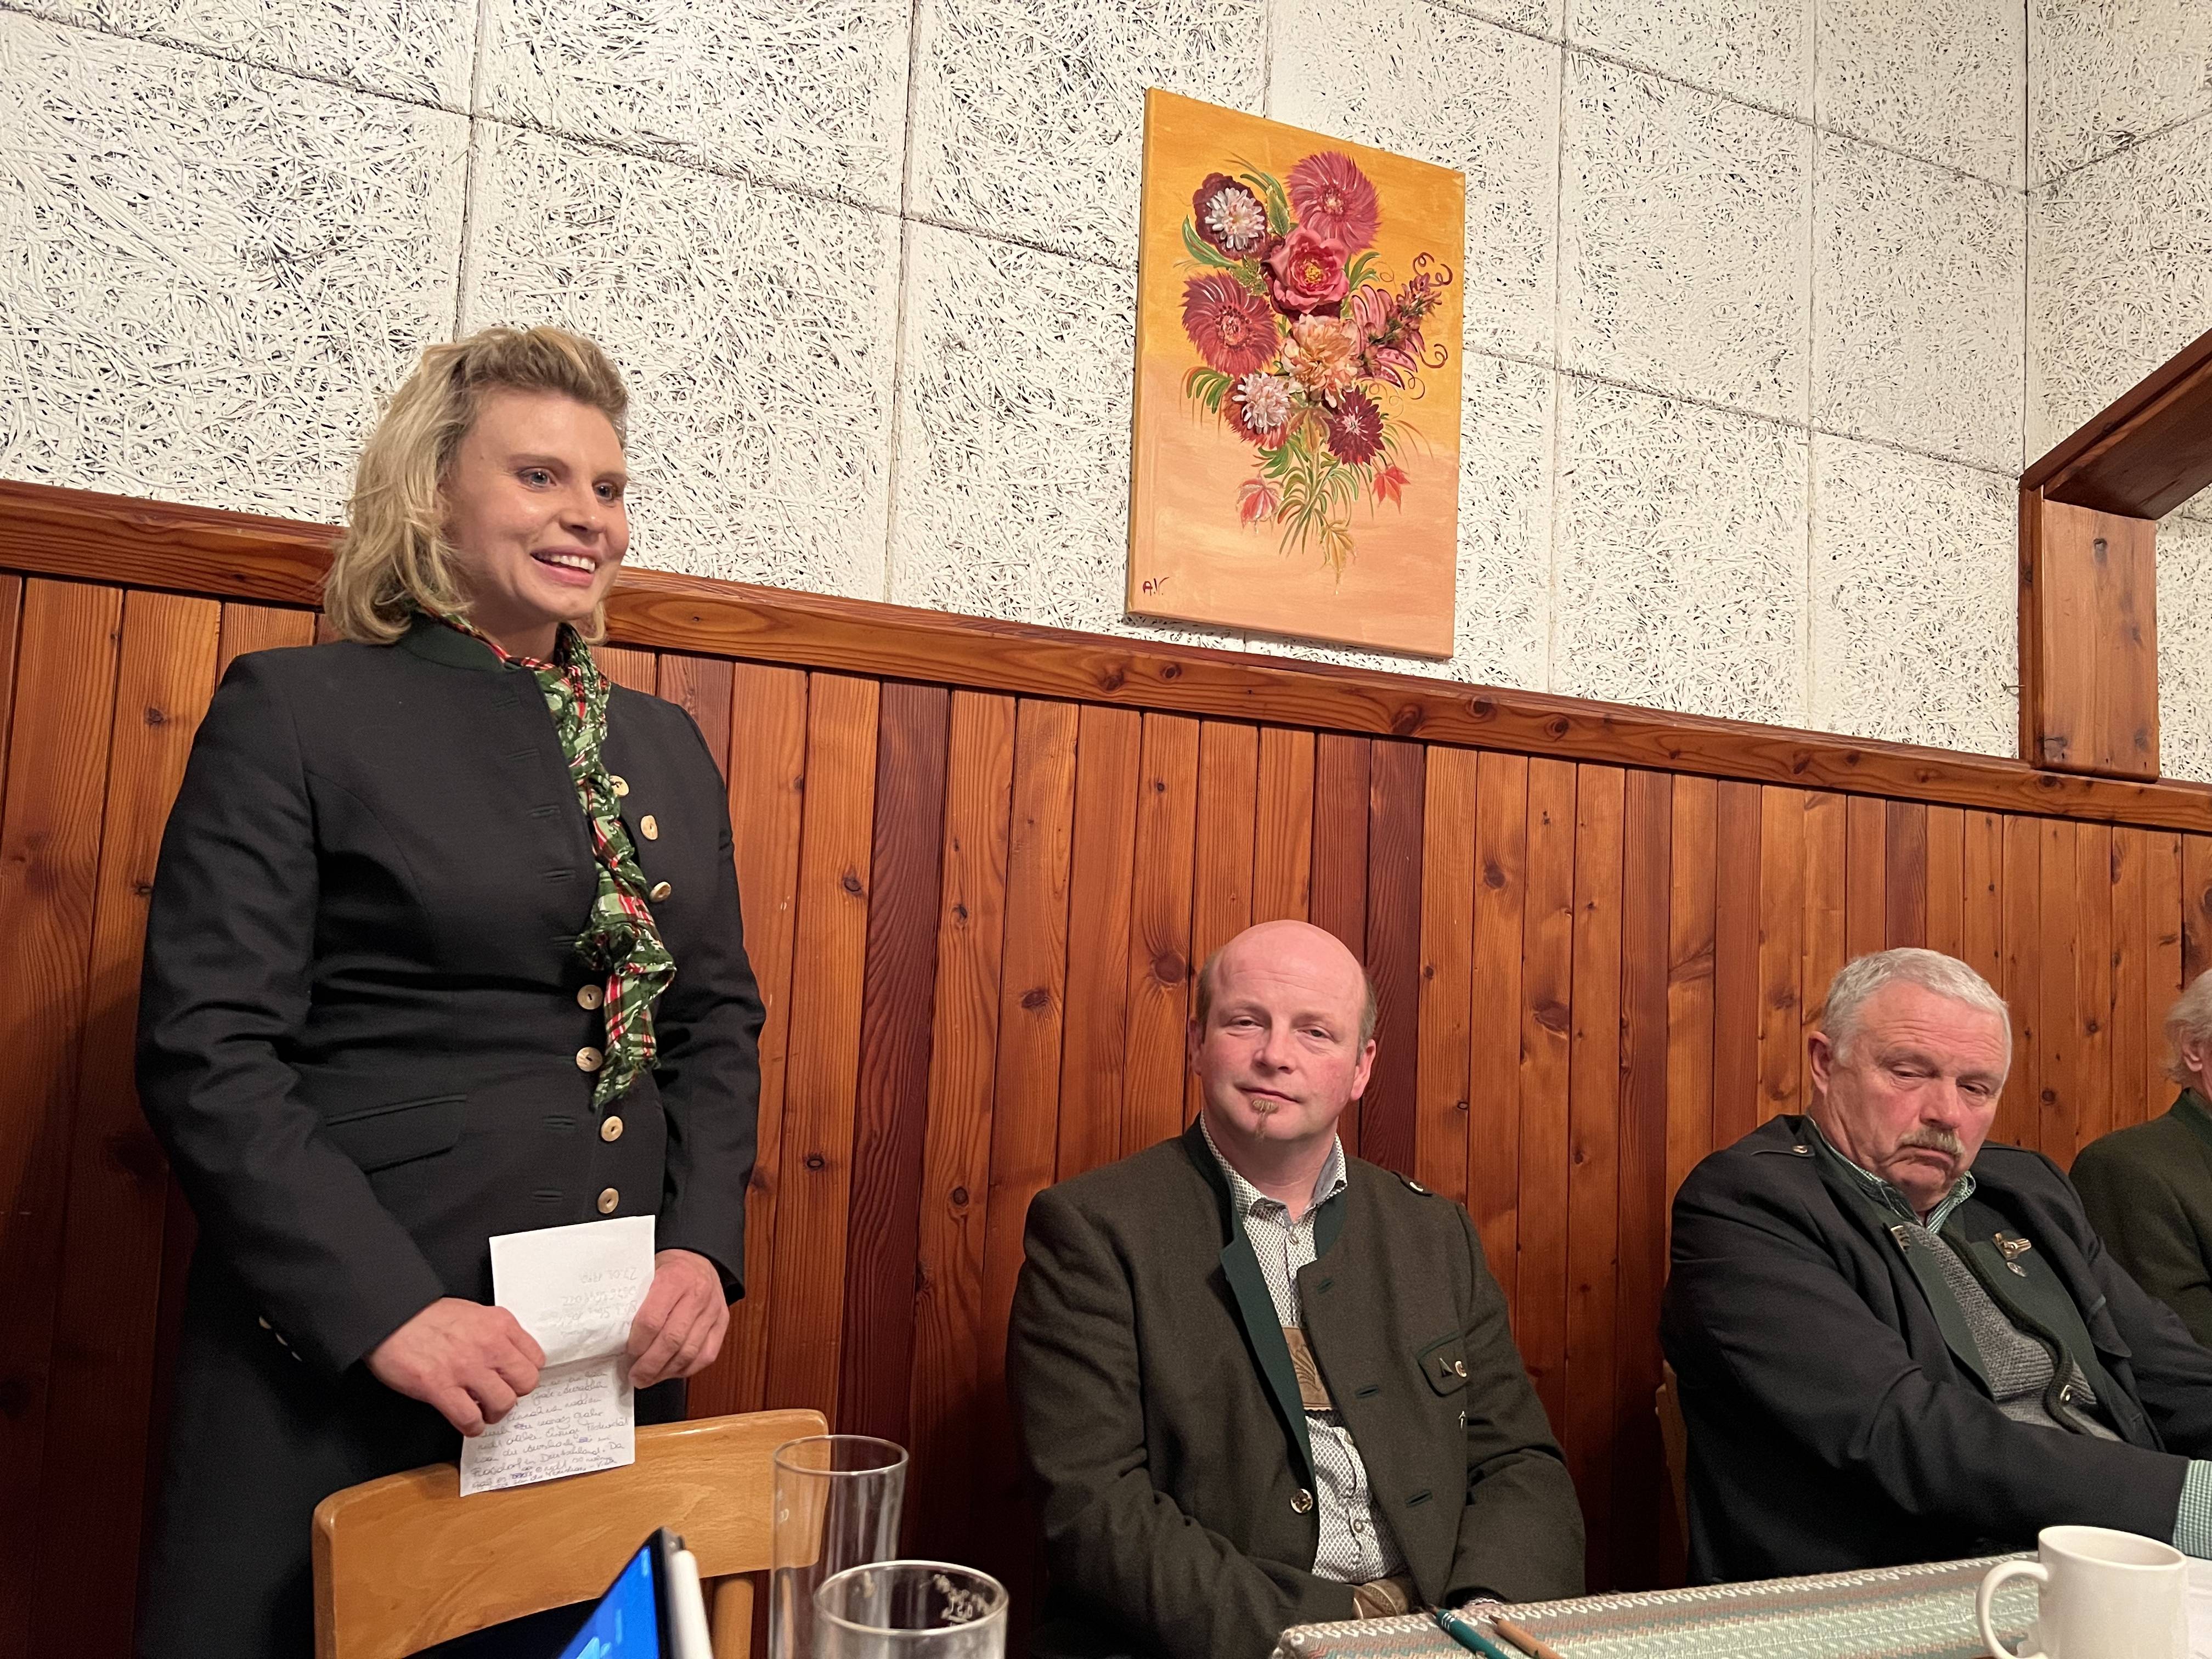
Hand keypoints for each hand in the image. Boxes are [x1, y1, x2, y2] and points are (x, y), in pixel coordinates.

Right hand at [366, 1297, 544, 1436]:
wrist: (391, 1317)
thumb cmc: (427, 1316)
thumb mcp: (474, 1313)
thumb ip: (495, 1333)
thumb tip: (509, 1358)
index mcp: (499, 1324)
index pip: (536, 1359)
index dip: (524, 1373)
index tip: (514, 1379)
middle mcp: (488, 1345)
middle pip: (526, 1383)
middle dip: (514, 1394)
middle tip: (499, 1395)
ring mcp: (465, 1367)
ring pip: (503, 1403)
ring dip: (493, 1413)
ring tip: (482, 1410)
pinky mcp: (439, 1386)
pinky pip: (470, 1418)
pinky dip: (472, 1426)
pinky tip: (468, 1422)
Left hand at [626, 1249, 729, 1387]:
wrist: (698, 1260)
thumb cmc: (668, 1270)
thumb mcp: (647, 1273)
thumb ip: (634, 1301)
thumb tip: (613, 1336)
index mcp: (674, 1278)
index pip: (652, 1320)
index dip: (637, 1343)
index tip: (627, 1354)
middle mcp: (697, 1294)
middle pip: (672, 1340)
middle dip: (650, 1365)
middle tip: (635, 1376)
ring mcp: (713, 1310)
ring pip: (689, 1352)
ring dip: (666, 1372)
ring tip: (649, 1378)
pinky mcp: (722, 1323)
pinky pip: (706, 1356)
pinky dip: (686, 1369)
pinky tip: (670, 1371)